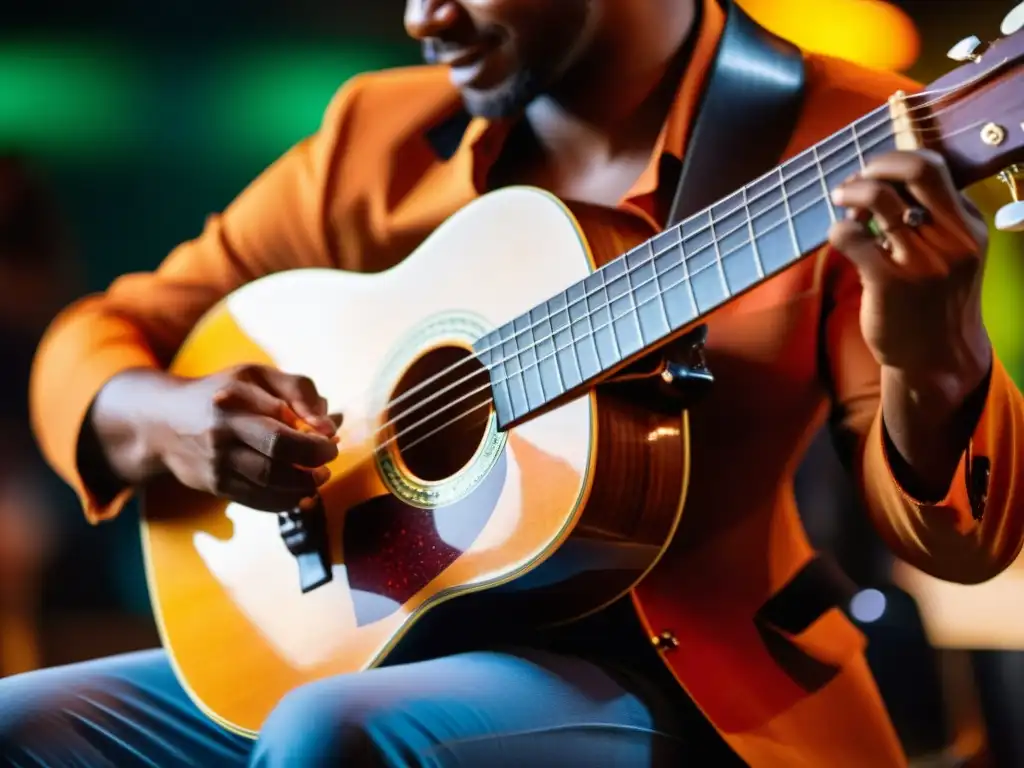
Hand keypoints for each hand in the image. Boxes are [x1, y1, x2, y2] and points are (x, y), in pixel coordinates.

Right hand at [152, 365, 340, 511]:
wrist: (163, 422)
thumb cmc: (224, 393)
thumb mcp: (258, 376)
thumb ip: (299, 390)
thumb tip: (330, 423)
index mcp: (234, 398)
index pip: (282, 417)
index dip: (314, 432)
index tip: (331, 435)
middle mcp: (222, 432)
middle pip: (276, 452)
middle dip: (312, 459)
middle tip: (329, 458)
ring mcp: (217, 462)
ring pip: (269, 481)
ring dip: (304, 483)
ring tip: (319, 476)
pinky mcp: (215, 486)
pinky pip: (258, 500)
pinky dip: (286, 500)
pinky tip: (301, 492)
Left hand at [828, 149, 990, 388]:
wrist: (936, 359)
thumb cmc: (937, 301)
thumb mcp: (954, 254)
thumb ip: (934, 218)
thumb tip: (886, 178)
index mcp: (968, 226)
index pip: (935, 167)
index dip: (895, 162)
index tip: (875, 175)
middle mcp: (952, 239)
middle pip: (915, 171)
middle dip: (875, 166)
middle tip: (852, 182)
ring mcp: (921, 261)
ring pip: (878, 199)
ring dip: (849, 194)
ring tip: (842, 207)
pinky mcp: (889, 282)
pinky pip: (851, 236)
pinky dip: (838, 230)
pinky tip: (841, 240)